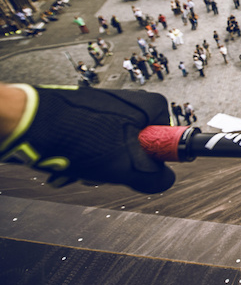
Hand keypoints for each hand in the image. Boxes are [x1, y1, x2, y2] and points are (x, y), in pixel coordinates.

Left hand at [0, 84, 174, 193]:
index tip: (135, 168)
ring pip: (115, 148)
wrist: (29, 121)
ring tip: (77, 170)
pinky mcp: (88, 114)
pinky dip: (84, 157)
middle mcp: (132, 103)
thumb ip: (153, 177)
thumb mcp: (125, 166)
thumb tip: (166, 181)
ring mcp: (108, 108)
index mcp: (150, 106)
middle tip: (102, 173)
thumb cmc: (79, 137)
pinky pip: (96, 143)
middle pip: (139, 148)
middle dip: (119, 168)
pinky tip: (68, 165)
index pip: (168, 141)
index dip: (152, 161)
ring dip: (98, 167)